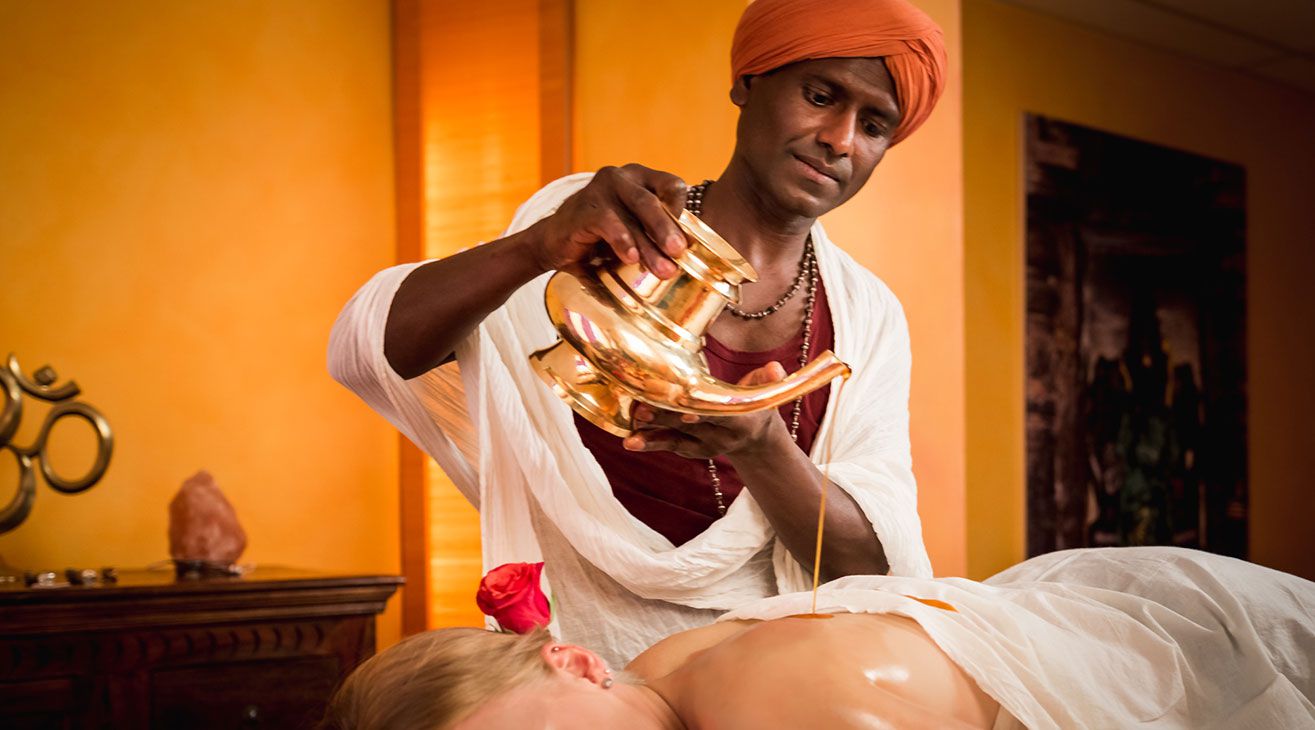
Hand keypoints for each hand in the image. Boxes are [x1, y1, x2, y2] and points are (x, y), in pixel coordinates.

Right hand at [531, 164, 689, 278]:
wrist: (554, 244)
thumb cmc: (600, 238)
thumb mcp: (633, 231)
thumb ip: (654, 235)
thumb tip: (688, 256)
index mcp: (640, 178)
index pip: (671, 185)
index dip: (682, 209)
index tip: (689, 238)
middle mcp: (621, 177)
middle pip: (652, 201)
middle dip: (668, 229)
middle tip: (680, 252)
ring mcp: (600, 189)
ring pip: (633, 214)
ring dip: (649, 244)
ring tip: (663, 269)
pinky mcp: (584, 207)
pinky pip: (607, 223)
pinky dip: (622, 240)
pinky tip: (630, 257)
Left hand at [622, 362, 788, 458]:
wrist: (753, 439)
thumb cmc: (754, 405)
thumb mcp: (764, 392)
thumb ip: (766, 379)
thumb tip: (776, 368)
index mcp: (741, 420)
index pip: (720, 416)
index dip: (704, 413)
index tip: (685, 410)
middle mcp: (722, 437)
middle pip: (691, 426)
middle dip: (667, 418)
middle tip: (642, 410)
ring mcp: (705, 446)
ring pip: (676, 439)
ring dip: (653, 435)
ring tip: (631, 435)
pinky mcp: (691, 450)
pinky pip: (669, 445)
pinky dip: (650, 443)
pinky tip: (630, 441)